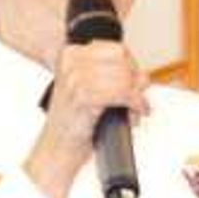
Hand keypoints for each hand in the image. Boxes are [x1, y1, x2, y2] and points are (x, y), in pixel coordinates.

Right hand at [23, 37, 147, 197]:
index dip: (132, 67)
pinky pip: (123, 93)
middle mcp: (70, 63)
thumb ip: (110, 75)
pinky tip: (136, 112)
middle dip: (136, 81)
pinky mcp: (82, 97)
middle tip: (137, 99)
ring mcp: (75, 79)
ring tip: (135, 109)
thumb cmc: (73, 122)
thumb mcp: (87, 88)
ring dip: (137, 96)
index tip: (135, 83)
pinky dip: (135, 104)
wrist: (56, 148)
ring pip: (125, 78)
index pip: (116, 49)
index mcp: (70, 54)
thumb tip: (142, 77)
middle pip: (123, 62)